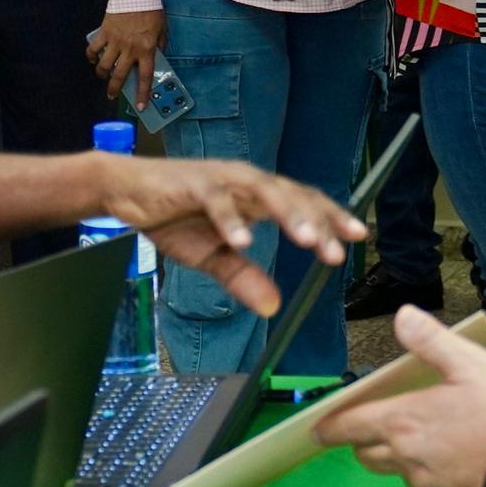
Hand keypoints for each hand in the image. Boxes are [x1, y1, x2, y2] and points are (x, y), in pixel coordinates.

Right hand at [86, 7, 165, 98]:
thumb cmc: (151, 11)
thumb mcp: (162, 29)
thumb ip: (160, 45)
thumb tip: (157, 57)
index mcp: (146, 50)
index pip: (145, 77)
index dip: (143, 93)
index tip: (141, 106)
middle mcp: (130, 49)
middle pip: (119, 76)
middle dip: (114, 89)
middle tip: (112, 94)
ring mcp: (115, 42)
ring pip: (104, 65)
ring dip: (101, 74)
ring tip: (102, 75)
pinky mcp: (104, 33)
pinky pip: (93, 49)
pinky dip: (91, 56)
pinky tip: (92, 59)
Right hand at [91, 149, 361, 317]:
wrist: (126, 192)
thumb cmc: (172, 216)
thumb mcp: (212, 255)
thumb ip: (242, 276)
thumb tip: (273, 307)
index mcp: (257, 197)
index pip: (303, 202)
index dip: (331, 217)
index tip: (359, 236)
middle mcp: (246, 182)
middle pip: (293, 196)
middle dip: (319, 222)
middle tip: (337, 250)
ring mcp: (221, 179)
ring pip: (264, 191)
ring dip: (288, 214)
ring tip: (307, 240)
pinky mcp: (193, 183)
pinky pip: (217, 201)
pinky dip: (231, 220)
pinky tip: (244, 241)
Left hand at [313, 306, 485, 486]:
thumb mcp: (470, 363)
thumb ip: (431, 341)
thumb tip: (402, 316)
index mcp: (402, 421)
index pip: (349, 427)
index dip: (330, 426)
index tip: (319, 428)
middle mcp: (405, 456)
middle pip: (366, 454)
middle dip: (362, 441)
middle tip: (369, 427)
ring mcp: (427, 482)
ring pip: (395, 471)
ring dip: (393, 457)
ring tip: (412, 439)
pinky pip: (424, 485)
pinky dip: (425, 471)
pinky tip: (446, 459)